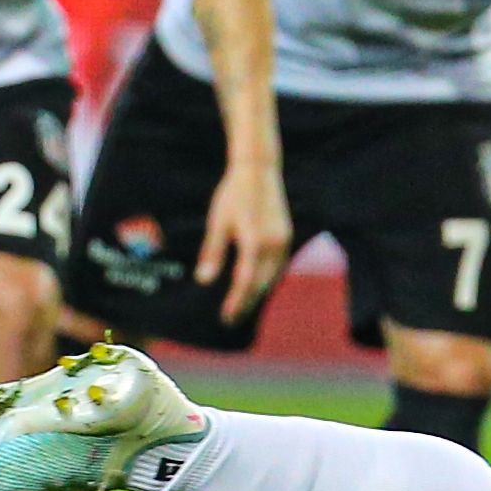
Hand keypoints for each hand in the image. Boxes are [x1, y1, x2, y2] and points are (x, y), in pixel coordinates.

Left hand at [195, 159, 291, 322]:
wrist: (258, 170)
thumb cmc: (233, 194)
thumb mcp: (217, 222)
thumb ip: (213, 252)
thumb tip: (203, 280)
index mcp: (254, 240)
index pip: (245, 280)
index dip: (236, 302)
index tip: (226, 317)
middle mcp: (273, 244)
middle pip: (261, 283)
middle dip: (246, 303)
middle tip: (230, 320)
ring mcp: (283, 240)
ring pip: (272, 277)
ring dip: (258, 293)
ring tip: (242, 307)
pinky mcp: (287, 237)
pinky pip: (279, 266)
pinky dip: (267, 279)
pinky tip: (256, 286)